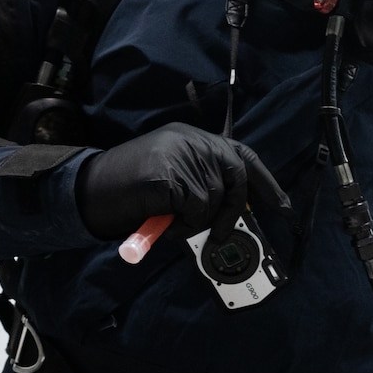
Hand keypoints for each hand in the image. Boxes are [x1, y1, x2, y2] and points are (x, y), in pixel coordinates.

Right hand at [76, 122, 289, 240]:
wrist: (88, 189)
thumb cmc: (129, 190)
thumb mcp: (172, 175)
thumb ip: (202, 180)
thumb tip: (235, 206)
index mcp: (191, 137)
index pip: (242, 155)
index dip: (265, 183)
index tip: (284, 207)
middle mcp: (189, 140)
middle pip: (235, 177)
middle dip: (231, 212)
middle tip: (219, 235)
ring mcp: (179, 155)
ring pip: (213, 201)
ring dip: (194, 222)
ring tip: (167, 219)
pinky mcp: (169, 176)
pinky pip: (194, 212)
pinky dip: (180, 227)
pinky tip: (160, 221)